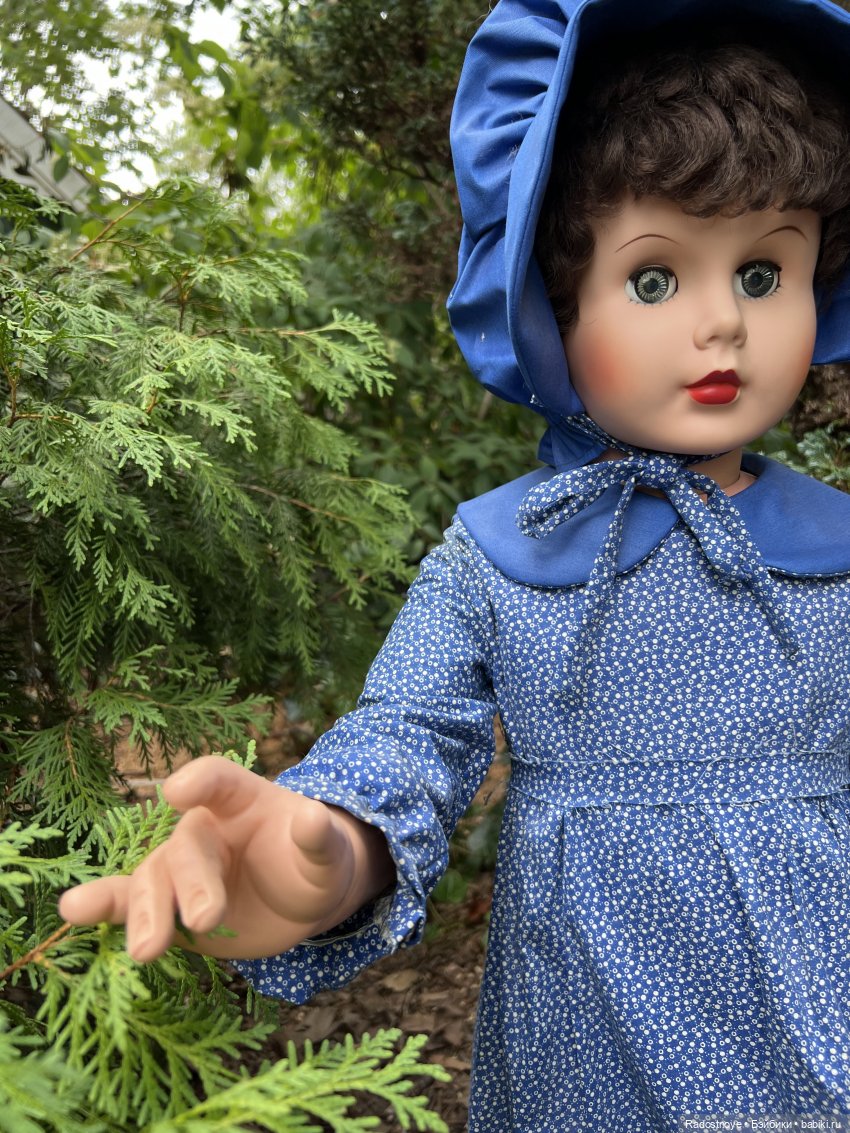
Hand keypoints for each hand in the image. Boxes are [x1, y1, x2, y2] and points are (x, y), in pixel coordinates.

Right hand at [59, 756, 393, 962]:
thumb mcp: (329, 854)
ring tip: (147, 950)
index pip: (220, 780)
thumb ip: (319, 839)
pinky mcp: (167, 907)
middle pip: (188, 848)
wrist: (302, 898)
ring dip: (147, 913)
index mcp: (243, 800)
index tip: (179, 792)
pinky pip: (128, 902)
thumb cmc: (315, 862)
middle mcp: (204, 828)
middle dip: (192, 884)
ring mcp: (182, 868)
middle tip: (206, 920)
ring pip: (153, 880)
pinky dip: (102, 906)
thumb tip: (313, 819)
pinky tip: (73, 909)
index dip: (200, 782)